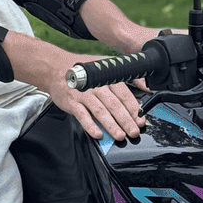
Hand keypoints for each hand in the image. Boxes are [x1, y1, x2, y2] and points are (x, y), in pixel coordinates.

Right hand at [23, 44, 146, 143]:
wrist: (56, 68)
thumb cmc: (84, 70)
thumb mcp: (107, 67)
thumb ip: (128, 76)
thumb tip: (146, 87)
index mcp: (107, 77)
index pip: (124, 95)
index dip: (133, 109)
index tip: (140, 120)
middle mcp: (97, 85)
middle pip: (114, 105)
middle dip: (126, 120)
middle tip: (134, 132)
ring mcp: (84, 94)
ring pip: (100, 111)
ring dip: (111, 125)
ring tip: (120, 136)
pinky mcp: (72, 102)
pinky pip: (82, 115)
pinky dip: (90, 125)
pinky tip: (98, 134)